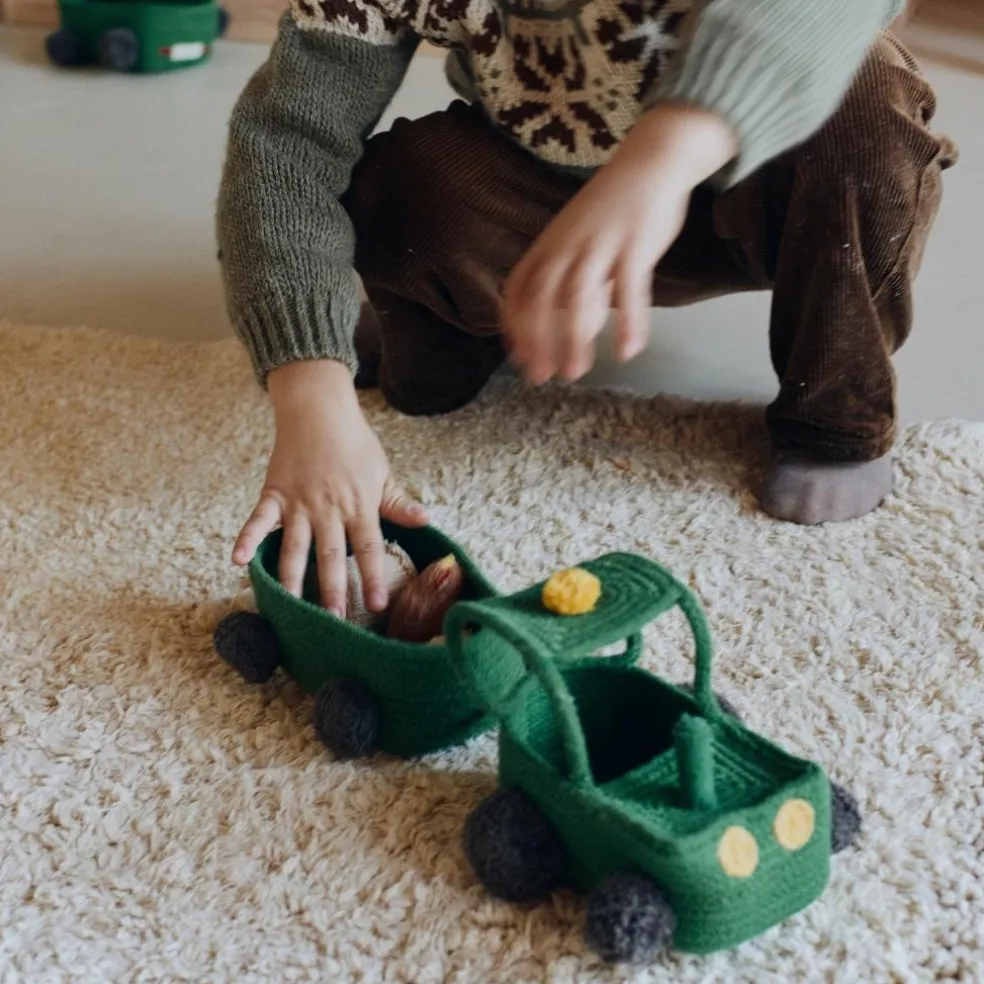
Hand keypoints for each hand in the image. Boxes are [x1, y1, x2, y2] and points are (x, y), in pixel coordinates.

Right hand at [232, 360, 426, 616]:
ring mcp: (299, 503)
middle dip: (332, 590)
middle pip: (330, 555)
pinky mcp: (274, 493)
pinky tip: (238, 561)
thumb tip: (427, 520)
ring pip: (295, 546)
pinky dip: (247, 538)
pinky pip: (259, 520)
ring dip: (292, 577)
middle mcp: (329, 509)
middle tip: (333, 621)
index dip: (372, 577)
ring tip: (290, 606)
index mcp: (359, 506)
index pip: (368, 548)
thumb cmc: (354, 442)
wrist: (319, 409)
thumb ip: (398, 503)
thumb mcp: (381, 473)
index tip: (378, 605)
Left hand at [502, 104, 737, 383]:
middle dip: (537, 342)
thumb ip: (579, 283)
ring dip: (572, 341)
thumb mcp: (583, 242)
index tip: (518, 358)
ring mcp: (599, 244)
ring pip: (576, 299)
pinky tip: (629, 351)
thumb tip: (581, 329)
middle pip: (540, 299)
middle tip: (541, 377)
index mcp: (549, 244)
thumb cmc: (616, 207)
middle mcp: (567, 246)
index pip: (517, 289)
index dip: (513, 326)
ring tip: (575, 373)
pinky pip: (629, 290)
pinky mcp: (635, 244)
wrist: (652, 159)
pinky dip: (628, 323)